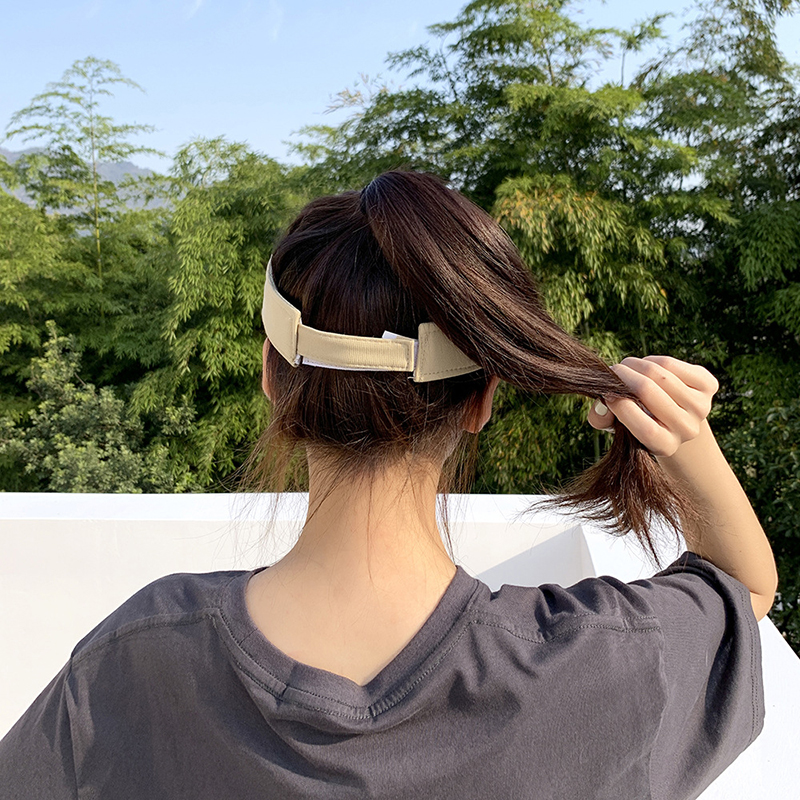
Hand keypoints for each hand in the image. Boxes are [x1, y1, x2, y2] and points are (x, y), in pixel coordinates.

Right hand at [588, 356, 719, 456]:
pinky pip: (671, 363)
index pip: (641, 425)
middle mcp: (687, 429)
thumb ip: (601, 418)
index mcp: (665, 445)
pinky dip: (652, 360)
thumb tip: (602, 403)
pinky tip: (648, 367)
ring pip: (658, 373)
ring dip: (635, 364)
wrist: (676, 419)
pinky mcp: (709, 385)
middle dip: (622, 375)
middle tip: (612, 372)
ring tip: (627, 367)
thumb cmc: (640, 419)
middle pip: (646, 390)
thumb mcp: (617, 425)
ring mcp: (701, 407)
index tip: (606, 392)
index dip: (617, 403)